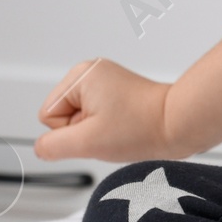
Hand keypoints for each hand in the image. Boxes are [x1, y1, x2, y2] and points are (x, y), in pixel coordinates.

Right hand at [36, 58, 173, 163]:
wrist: (180, 124)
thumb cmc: (143, 127)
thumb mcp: (87, 142)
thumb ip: (53, 146)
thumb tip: (41, 148)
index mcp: (81, 75)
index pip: (48, 116)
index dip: (70, 132)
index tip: (100, 128)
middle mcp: (92, 73)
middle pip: (63, 117)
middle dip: (83, 131)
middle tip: (113, 130)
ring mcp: (105, 83)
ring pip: (80, 121)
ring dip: (96, 132)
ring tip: (122, 128)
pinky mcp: (117, 94)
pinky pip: (96, 120)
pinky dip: (108, 129)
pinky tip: (126, 127)